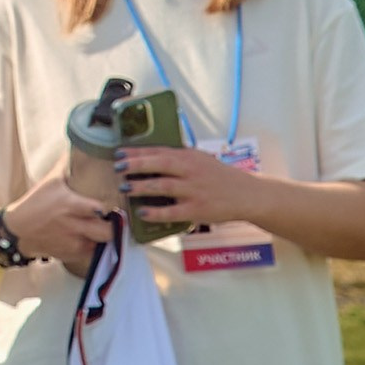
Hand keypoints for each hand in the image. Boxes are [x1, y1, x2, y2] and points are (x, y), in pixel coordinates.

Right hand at [4, 172, 114, 275]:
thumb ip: (67, 164)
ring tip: (103, 225)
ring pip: (103, 243)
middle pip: (108, 232)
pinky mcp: (73, 255)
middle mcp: (75, 226)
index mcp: (70, 204)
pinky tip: (89, 235)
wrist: (19, 230)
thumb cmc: (35, 202)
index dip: (112, 206)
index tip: (117, 201)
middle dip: (115, 225)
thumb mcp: (50, 180)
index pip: (101, 208)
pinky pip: (93, 251)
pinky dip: (94, 244)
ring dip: (105, 235)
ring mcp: (75, 243)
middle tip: (114, 217)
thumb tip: (81, 145)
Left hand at [118, 142, 247, 228]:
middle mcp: (190, 171)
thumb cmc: (219, 176)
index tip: (119, 152)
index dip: (137, 152)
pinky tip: (142, 213)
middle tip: (118, 167)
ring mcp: (193, 191)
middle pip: (158, 164)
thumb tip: (150, 154)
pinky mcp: (197, 210)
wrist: (245, 194)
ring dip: (141, 186)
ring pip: (163, 187)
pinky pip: (172, 212)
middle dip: (136, 164)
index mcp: (188, 156)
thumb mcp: (199, 159)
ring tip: (125, 186)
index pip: (158, 151)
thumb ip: (178, 156)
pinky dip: (156, 212)